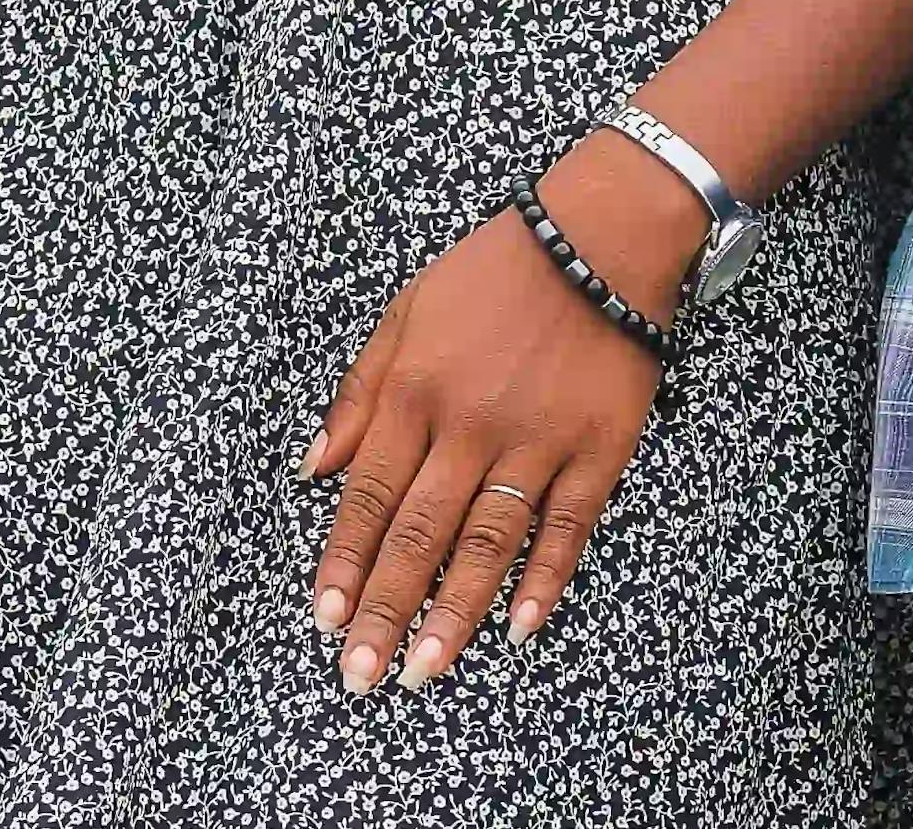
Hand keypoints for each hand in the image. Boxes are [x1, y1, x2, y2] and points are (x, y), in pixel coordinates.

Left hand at [304, 136, 691, 693]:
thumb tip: (313, 467)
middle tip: (362, 676)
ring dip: (452, 614)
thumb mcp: (407, 311)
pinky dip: (542, 581)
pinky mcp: (596, 450)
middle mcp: (470, 424)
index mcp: (416, 389)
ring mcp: (536, 442)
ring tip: (423, 672)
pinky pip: (565, 528)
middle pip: (418, 535)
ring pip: (486, 544)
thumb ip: (359, 391)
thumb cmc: (495, 271)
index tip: (326, 619)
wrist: (599, 237)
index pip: (367, 494)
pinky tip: (517, 629)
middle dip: (385, 611)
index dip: (344, 562)